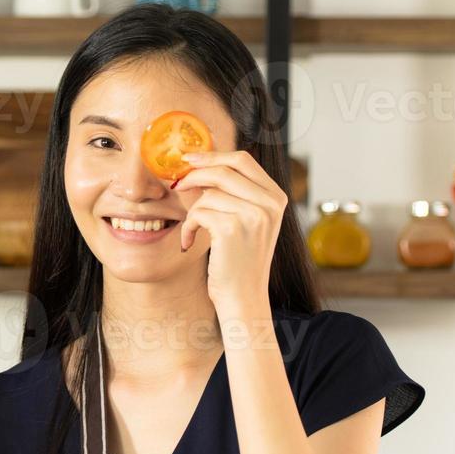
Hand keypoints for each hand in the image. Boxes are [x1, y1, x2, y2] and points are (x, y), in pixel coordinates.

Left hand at [173, 149, 287, 316]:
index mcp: (276, 197)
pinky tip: (189, 242)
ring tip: (193, 230)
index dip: (213, 155)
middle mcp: (269, 204)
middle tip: (178, 184)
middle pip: (224, 170)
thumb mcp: (249, 221)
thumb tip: (202, 163)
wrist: (243, 298)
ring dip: (193, 212)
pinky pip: (198, 212)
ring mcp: (253, 215)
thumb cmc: (240, 260)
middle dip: (195, 174)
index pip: (243, 160)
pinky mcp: (231, 228)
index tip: (190, 158)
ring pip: (209, 194)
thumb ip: (238, 193)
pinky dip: (188, 227)